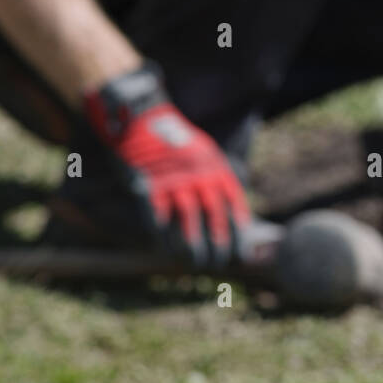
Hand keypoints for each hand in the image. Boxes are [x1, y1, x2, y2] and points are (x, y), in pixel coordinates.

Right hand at [83, 63, 249, 265]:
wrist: (140, 119)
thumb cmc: (174, 144)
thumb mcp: (204, 153)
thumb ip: (216, 181)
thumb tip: (232, 219)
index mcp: (215, 166)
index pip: (233, 203)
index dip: (239, 231)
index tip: (241, 254)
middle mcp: (197, 174)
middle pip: (214, 215)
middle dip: (218, 243)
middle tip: (218, 263)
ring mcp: (172, 180)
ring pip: (188, 219)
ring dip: (192, 245)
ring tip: (194, 262)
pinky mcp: (147, 185)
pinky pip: (158, 216)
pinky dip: (162, 235)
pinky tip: (166, 250)